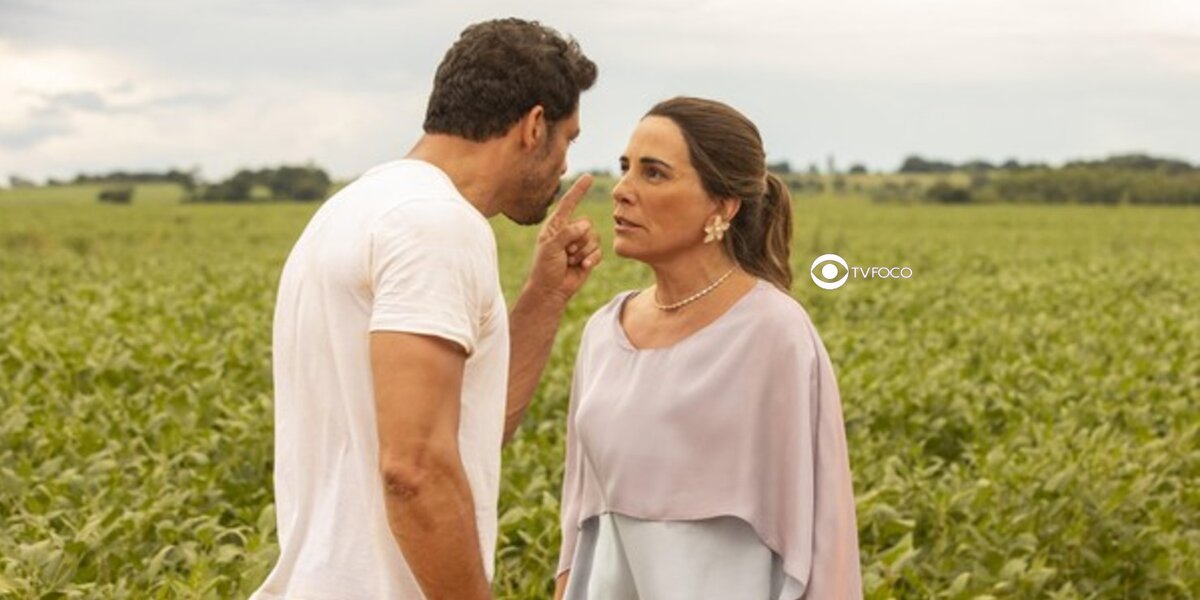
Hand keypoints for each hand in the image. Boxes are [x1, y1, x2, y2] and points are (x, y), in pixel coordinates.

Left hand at [526, 174, 600, 303]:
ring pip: (594, 238)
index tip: (589, 176)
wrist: (551, 291)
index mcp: (556, 225)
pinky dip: (590, 259)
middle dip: (578, 240)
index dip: (579, 190)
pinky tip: (581, 266)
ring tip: (570, 261)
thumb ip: (567, 232)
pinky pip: (598, 251)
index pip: (569, 203)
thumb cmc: (545, 268)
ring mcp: (580, 243)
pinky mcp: (589, 255)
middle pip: (586, 224)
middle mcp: (569, 231)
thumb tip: (585, 226)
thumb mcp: (550, 247)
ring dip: (582, 252)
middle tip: (565, 254)